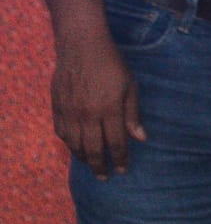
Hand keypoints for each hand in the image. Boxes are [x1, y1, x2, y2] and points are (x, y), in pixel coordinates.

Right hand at [52, 36, 144, 178]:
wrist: (82, 47)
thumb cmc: (112, 64)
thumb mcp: (130, 86)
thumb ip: (133, 114)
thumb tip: (141, 139)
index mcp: (109, 109)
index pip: (116, 142)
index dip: (120, 158)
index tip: (122, 170)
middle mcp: (88, 115)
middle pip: (93, 148)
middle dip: (100, 166)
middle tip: (105, 177)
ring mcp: (70, 112)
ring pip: (75, 144)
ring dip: (83, 158)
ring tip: (91, 166)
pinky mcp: (57, 107)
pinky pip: (61, 132)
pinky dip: (69, 144)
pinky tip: (75, 148)